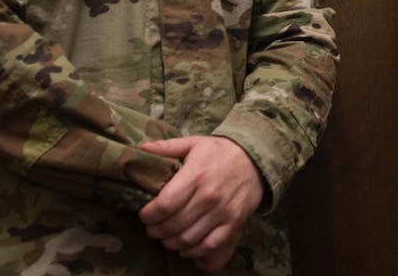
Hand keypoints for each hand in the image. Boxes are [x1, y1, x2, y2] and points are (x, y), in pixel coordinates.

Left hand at [137, 136, 264, 272]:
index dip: (148, 215)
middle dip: (156, 231)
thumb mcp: (194, 143)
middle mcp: (209, 197)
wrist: (254, 160)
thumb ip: (167, 147)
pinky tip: (186, 247)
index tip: (144, 214)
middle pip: (173, 225)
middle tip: (152, 227)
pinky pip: (210, 248)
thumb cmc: (219, 152)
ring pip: (188, 240)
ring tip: (166, 237)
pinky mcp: (234, 224)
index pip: (165, 205)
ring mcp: (223, 213)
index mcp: (196, 175)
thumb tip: (143, 147)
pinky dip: (194, 253)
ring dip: (171, 243)